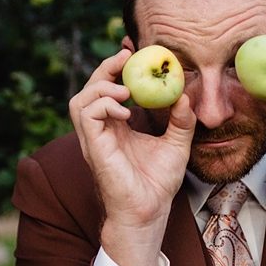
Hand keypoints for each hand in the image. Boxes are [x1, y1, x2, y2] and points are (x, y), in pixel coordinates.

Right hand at [70, 49, 195, 265]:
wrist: (148, 214)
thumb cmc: (156, 185)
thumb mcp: (176, 145)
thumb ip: (181, 120)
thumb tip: (186, 95)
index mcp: (115, 127)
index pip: (108, 89)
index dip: (116, 68)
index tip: (134, 52)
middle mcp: (100, 131)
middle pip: (89, 88)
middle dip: (105, 69)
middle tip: (127, 59)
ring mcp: (93, 140)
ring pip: (79, 100)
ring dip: (100, 87)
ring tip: (125, 89)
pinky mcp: (93, 148)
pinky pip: (87, 116)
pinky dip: (104, 105)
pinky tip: (125, 111)